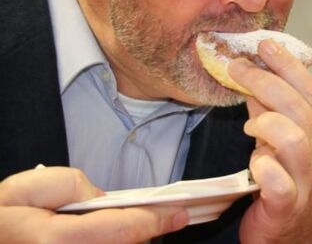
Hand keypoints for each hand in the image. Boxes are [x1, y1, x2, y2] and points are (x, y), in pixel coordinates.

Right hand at [0, 166, 187, 242]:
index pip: (123, 229)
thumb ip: (78, 187)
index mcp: (59, 241)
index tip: (181, 214)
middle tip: (166, 216)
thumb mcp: (35, 186)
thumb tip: (105, 200)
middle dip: (146, 231)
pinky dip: (115, 242)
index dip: (157, 220)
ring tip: (143, 224)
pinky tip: (120, 232)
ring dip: (131, 239)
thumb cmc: (3, 213)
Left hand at [229, 38, 311, 243]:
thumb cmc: (289, 188)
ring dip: (266, 124)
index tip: (266, 44)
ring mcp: (308, 181)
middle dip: (265, 81)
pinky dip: (262, 167)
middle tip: (237, 68)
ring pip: (293, 138)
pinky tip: (254, 163)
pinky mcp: (288, 206)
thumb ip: (271, 115)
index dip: (288, 65)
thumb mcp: (284, 146)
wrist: (294, 241)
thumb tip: (253, 81)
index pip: (311, 91)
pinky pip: (277, 181)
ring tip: (248, 127)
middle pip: (299, 107)